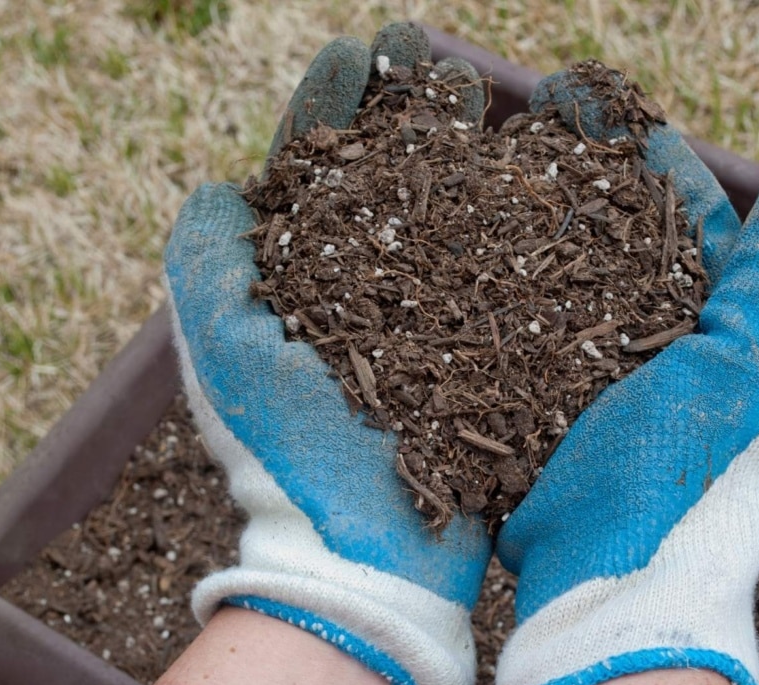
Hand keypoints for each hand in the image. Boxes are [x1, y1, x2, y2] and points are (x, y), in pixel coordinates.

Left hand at [163, 23, 490, 684]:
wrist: (362, 556)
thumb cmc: (283, 454)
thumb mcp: (225, 350)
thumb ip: (207, 258)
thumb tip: (220, 184)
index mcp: (304, 287)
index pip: (322, 176)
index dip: (338, 111)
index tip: (355, 54)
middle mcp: (370, 298)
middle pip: (394, 183)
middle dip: (412, 114)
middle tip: (429, 56)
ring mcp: (433, 327)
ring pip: (456, 219)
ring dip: (473, 152)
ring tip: (496, 92)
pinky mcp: (487, 361)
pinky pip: (511, 278)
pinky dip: (530, 225)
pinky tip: (550, 178)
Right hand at [490, 65, 758, 684]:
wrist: (601, 580)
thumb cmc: (680, 475)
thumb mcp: (746, 369)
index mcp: (717, 341)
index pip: (696, 237)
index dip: (668, 181)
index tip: (628, 134)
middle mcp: (656, 358)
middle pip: (624, 254)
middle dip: (591, 198)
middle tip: (548, 144)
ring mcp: (590, 384)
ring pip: (562, 289)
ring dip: (534, 239)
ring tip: (496, 183)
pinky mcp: (532, 410)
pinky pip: (514, 334)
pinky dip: (494, 296)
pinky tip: (462, 260)